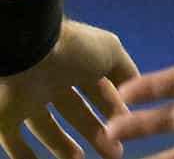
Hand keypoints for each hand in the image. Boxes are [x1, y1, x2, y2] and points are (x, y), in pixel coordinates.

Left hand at [0, 20, 136, 158]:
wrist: (29, 51)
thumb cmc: (75, 51)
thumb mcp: (111, 52)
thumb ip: (125, 71)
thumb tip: (136, 92)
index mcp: (78, 66)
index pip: (99, 92)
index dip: (113, 111)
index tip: (127, 130)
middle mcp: (55, 84)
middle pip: (77, 114)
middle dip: (96, 133)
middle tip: (113, 154)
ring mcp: (29, 101)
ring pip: (48, 129)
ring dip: (64, 147)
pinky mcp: (7, 117)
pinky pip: (15, 141)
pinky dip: (26, 156)